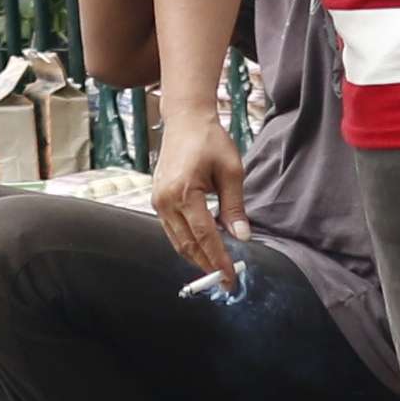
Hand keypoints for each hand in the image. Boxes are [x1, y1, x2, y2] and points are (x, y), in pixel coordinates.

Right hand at [148, 112, 248, 278]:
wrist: (185, 120)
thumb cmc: (210, 140)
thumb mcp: (232, 172)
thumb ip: (235, 207)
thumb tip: (242, 237)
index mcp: (185, 192)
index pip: (204, 236)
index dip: (219, 259)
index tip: (231, 277)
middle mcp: (166, 200)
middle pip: (188, 245)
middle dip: (207, 265)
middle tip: (225, 279)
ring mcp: (158, 201)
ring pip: (178, 242)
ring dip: (197, 257)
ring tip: (217, 267)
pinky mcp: (157, 200)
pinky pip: (172, 231)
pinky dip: (188, 243)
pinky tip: (204, 248)